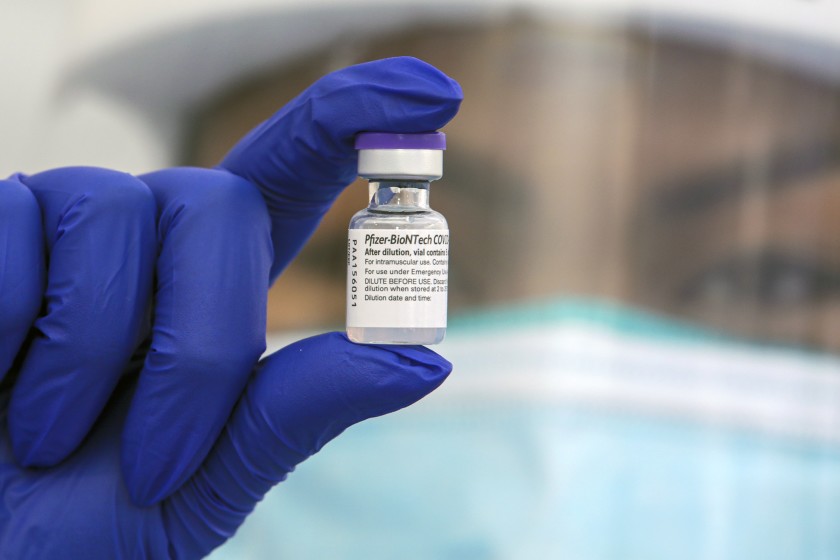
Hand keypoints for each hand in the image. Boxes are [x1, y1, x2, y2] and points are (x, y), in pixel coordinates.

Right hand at [0, 57, 461, 558]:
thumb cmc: (87, 518)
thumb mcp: (207, 481)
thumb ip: (297, 413)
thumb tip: (425, 360)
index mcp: (216, 291)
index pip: (293, 177)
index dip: (354, 122)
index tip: (434, 95)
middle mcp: (152, 240)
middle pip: (219, 203)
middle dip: (198, 342)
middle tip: (153, 462)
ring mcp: (67, 224)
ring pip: (116, 209)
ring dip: (88, 351)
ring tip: (45, 436)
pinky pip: (14, 221)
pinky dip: (6, 322)